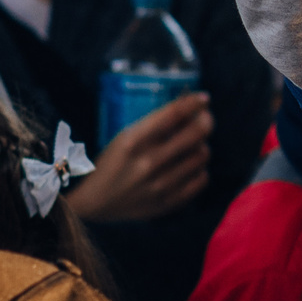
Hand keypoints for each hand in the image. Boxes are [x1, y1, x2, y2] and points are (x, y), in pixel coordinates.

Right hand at [66, 93, 212, 222]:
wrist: (96, 202)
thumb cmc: (113, 162)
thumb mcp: (126, 136)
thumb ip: (156, 124)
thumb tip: (189, 106)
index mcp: (134, 141)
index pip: (173, 114)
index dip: (193, 102)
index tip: (203, 98)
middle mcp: (149, 163)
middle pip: (196, 133)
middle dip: (205, 121)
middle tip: (204, 118)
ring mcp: (160, 185)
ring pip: (202, 155)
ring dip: (200, 146)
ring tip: (191, 146)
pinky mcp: (169, 202)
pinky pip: (202, 179)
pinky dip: (199, 169)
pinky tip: (189, 167)